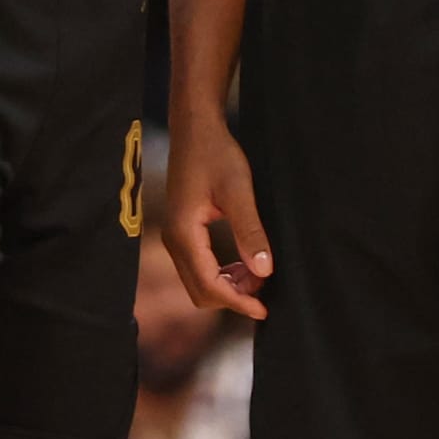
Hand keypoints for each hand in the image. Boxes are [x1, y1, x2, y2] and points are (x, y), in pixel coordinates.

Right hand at [167, 116, 272, 320]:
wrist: (195, 129)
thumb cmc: (216, 153)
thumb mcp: (239, 191)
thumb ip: (250, 231)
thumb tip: (263, 270)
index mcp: (184, 233)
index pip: (209, 284)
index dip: (237, 301)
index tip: (263, 309)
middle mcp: (174, 240)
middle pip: (200, 290)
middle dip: (233, 296)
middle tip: (264, 286)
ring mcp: (175, 236)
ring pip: (198, 280)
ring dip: (227, 286)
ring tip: (257, 273)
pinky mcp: (181, 231)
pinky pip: (198, 266)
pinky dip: (220, 273)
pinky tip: (241, 263)